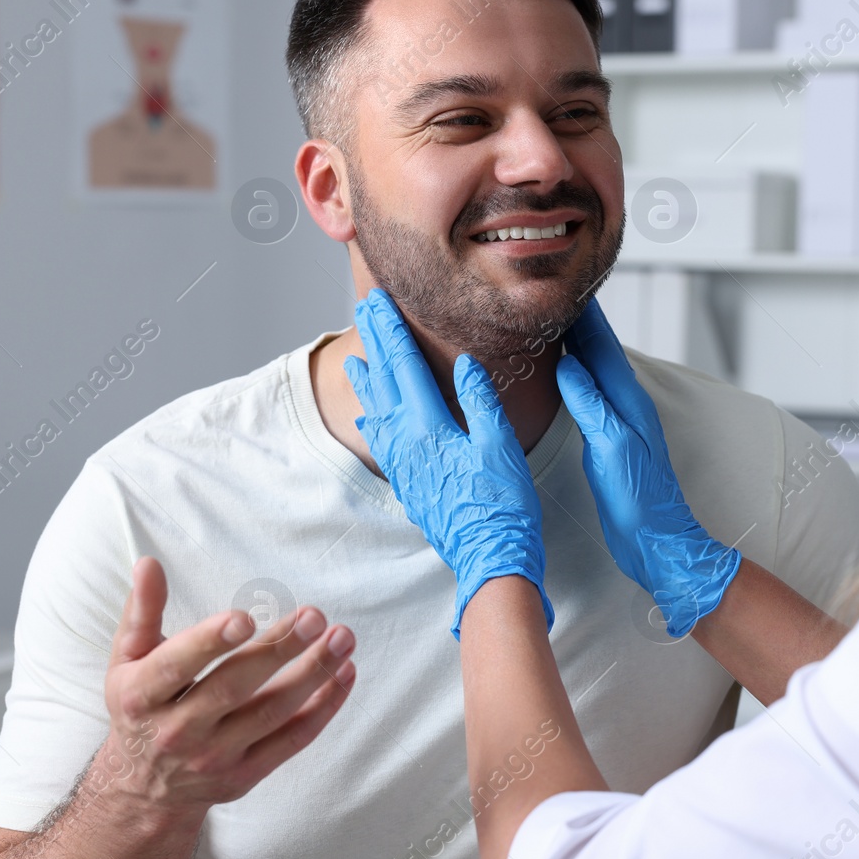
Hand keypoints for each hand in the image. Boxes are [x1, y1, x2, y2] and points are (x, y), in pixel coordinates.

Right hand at [101, 556, 356, 810]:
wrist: (143, 789)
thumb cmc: (139, 708)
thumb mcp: (126, 660)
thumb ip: (142, 611)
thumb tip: (149, 563)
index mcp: (141, 695)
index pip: (176, 666)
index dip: (210, 641)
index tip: (246, 617)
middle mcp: (177, 731)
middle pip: (234, 688)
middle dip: (278, 650)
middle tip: (314, 616)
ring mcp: (213, 758)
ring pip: (272, 713)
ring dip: (313, 674)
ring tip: (342, 638)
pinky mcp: (245, 776)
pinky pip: (293, 741)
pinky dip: (324, 708)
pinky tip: (345, 673)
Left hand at [343, 288, 551, 638]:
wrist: (489, 558)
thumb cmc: (503, 506)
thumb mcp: (501, 446)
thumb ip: (480, 400)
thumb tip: (465, 362)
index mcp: (429, 427)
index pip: (405, 365)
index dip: (391, 329)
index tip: (378, 299)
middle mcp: (406, 443)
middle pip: (384, 381)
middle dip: (374, 341)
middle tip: (362, 308)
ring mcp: (404, 465)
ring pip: (376, 411)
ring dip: (367, 381)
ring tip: (356, 357)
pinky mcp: (408, 484)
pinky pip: (382, 442)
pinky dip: (373, 420)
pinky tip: (371, 417)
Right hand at [555, 300, 741, 636]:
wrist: (656, 541)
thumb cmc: (639, 500)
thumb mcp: (611, 448)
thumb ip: (591, 405)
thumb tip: (569, 364)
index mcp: (628, 403)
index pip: (604, 346)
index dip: (586, 315)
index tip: (566, 284)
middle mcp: (625, 407)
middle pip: (599, 352)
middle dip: (579, 323)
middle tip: (553, 294)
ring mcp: (617, 423)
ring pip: (593, 371)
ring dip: (576, 346)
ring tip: (552, 323)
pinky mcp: (607, 441)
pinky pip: (587, 395)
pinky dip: (573, 376)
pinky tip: (561, 375)